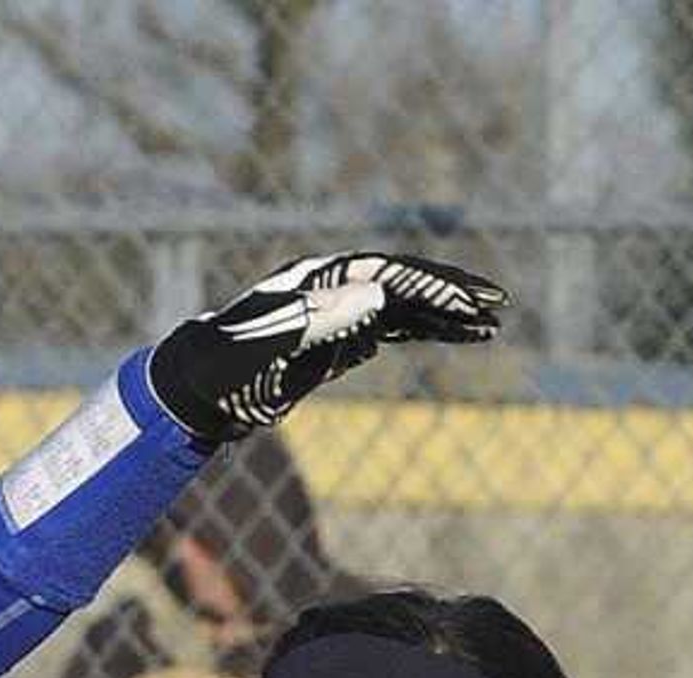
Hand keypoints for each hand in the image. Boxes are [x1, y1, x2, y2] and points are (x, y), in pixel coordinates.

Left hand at [147, 252, 502, 445]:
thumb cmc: (223, 362)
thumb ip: (320, 316)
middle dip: (452, 294)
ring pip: (405, 308)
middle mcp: (334, 289)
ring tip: (490, 326)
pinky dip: (425, 333)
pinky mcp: (338, 341)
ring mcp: (338, 313)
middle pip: (405, 284)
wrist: (195, 388)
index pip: (390, 274)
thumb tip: (378, 291)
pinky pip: (392, 331)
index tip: (468, 301)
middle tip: (498, 305)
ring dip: (447, 316)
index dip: (431, 286)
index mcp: (320, 279)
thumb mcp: (268, 340)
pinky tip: (456, 337)